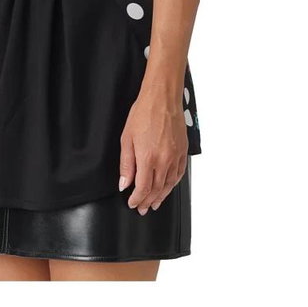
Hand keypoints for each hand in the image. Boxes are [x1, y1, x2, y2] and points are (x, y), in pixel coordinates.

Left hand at [119, 85, 187, 213]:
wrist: (162, 99)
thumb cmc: (143, 114)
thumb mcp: (127, 138)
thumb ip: (126, 164)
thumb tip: (124, 183)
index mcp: (148, 158)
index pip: (143, 188)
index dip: (137, 199)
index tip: (133, 203)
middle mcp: (164, 160)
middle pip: (156, 189)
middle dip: (148, 201)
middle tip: (143, 208)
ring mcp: (175, 156)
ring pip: (169, 184)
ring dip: (161, 196)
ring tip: (155, 203)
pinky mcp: (183, 151)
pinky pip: (179, 174)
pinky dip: (173, 184)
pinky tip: (168, 187)